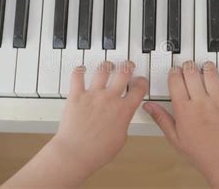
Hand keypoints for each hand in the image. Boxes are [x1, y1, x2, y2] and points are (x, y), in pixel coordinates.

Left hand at [54, 61, 147, 178]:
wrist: (76, 153)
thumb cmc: (97, 151)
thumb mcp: (121, 138)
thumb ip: (123, 122)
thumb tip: (122, 118)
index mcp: (124, 110)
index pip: (139, 88)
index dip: (142, 82)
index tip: (140, 81)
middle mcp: (110, 99)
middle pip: (123, 72)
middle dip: (127, 66)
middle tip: (127, 65)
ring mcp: (93, 95)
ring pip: (103, 70)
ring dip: (107, 65)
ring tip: (107, 66)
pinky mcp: (76, 95)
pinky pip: (77, 76)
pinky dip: (79, 70)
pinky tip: (81, 69)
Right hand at [143, 61, 218, 188]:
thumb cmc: (200, 152)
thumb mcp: (174, 137)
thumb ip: (161, 119)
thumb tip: (148, 107)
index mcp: (184, 109)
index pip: (175, 80)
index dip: (174, 72)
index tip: (174, 71)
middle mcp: (200, 102)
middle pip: (192, 72)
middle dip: (188, 65)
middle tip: (187, 65)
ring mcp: (218, 102)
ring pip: (211, 74)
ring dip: (206, 66)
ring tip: (204, 67)